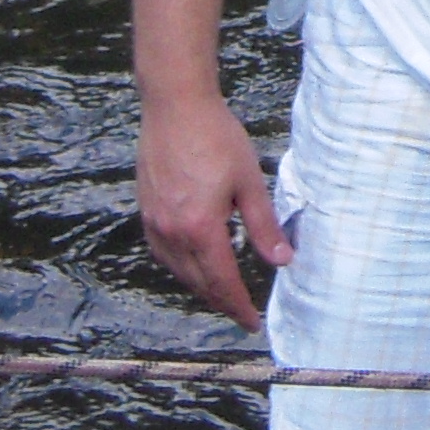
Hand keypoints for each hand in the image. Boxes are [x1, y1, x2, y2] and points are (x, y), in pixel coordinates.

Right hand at [136, 87, 292, 328]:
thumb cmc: (216, 137)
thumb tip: (283, 260)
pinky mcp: (145, 211)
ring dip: (200, 287)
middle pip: (198, 282)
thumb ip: (264, 226)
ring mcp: (154, 223)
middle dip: (221, 302)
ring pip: (178, 271)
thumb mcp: (249, 181)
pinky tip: (193, 264)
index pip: (222, 281)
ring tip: (222, 293)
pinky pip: (163, 254)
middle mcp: (172, 233)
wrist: (175, 107)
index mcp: (201, 228)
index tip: (252, 322)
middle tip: (241, 313)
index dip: (238, 306)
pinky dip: (181, 267)